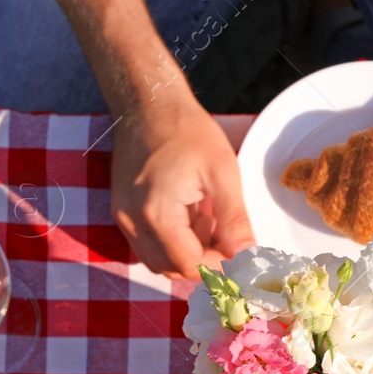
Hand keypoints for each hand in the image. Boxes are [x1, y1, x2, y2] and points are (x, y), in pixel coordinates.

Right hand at [110, 90, 254, 278]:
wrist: (148, 104)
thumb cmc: (186, 130)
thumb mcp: (223, 173)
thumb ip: (235, 221)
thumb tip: (249, 257)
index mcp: (157, 214)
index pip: (190, 265)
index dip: (221, 268)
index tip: (243, 257)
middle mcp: (133, 222)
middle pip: (173, 269)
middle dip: (206, 262)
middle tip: (231, 239)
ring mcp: (123, 217)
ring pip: (159, 261)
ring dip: (189, 254)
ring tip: (211, 222)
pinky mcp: (122, 211)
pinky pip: (149, 245)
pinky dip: (174, 243)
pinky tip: (193, 217)